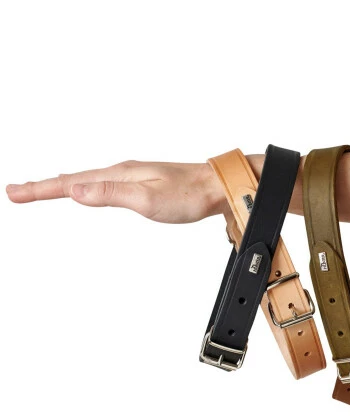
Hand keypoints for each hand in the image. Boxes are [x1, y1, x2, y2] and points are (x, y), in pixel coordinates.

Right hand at [5, 160, 230, 223]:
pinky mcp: (143, 183)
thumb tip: (76, 192)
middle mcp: (123, 171)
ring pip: (88, 181)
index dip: (41, 190)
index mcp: (119, 174)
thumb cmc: (188, 194)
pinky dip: (86, 187)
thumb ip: (111, 195)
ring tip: (44, 189)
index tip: (15, 193)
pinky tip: (89, 190)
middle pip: (74, 179)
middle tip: (18, 192)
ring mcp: (132, 176)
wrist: (216, 187)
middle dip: (44, 186)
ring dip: (62, 186)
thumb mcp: (148, 199)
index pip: (71, 183)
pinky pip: (104, 184)